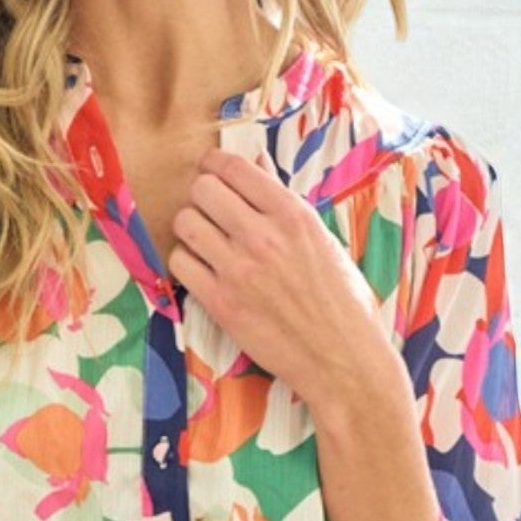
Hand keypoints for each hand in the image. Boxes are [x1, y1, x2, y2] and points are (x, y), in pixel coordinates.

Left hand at [168, 149, 393, 404]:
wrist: (341, 358)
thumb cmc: (341, 299)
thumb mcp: (321, 239)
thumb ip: (283, 200)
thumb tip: (258, 162)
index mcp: (293, 215)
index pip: (234, 167)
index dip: (215, 164)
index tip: (212, 171)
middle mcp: (263, 236)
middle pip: (202, 190)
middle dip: (202, 195)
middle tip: (210, 210)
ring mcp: (238, 270)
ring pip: (185, 223)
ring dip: (191, 228)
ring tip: (205, 241)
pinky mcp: (221, 302)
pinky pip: (180, 263)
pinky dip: (186, 262)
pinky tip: (203, 269)